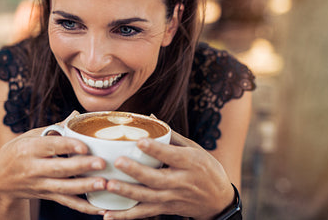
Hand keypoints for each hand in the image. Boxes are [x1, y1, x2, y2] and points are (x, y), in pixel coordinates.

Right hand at [0, 111, 107, 214]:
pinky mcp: (47, 196)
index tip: (84, 146)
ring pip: (63, 188)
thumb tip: (76, 115)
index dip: (67, 146)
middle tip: (101, 163)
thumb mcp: (30, 136)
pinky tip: (100, 208)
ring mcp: (40, 184)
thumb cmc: (18, 152)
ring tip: (103, 183)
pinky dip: (84, 207)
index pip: (50, 146)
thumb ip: (55, 128)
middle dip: (81, 166)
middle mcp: (33, 168)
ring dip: (84, 187)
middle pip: (59, 169)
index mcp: (30, 149)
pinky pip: (67, 203)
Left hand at [103, 132, 234, 219]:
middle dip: (136, 171)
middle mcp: (182, 182)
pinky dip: (126, 216)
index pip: (172, 155)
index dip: (156, 149)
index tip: (140, 141)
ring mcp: (173, 198)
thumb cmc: (205, 169)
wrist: (219, 200)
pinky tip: (108, 214)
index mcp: (191, 162)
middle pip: (157, 178)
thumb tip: (149, 117)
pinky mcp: (166, 209)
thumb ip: (171, 136)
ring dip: (128, 193)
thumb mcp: (195, 149)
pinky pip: (144, 213)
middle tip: (118, 162)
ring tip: (109, 185)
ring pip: (148, 197)